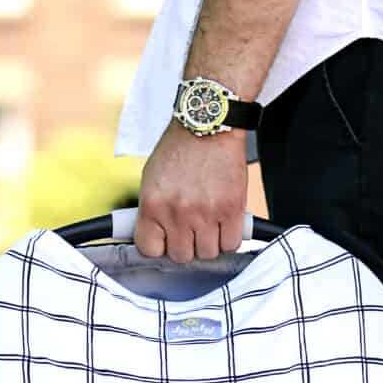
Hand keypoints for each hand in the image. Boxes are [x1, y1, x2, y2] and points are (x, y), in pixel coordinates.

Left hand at [134, 121, 248, 262]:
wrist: (209, 125)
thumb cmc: (180, 150)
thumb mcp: (152, 178)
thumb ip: (152, 210)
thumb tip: (156, 238)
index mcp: (152, 204)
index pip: (150, 250)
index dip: (160, 247)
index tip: (166, 241)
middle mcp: (177, 212)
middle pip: (181, 256)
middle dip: (186, 246)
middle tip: (190, 232)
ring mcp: (206, 213)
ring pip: (207, 254)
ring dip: (208, 243)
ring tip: (208, 226)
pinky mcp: (231, 210)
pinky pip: (231, 244)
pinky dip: (228, 239)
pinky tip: (224, 226)